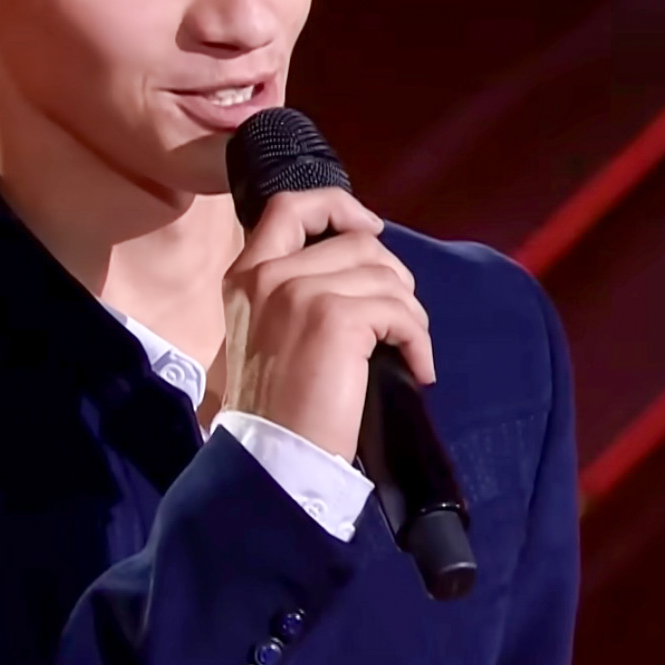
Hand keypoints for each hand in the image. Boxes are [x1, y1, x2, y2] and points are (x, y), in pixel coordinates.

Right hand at [222, 189, 434, 462]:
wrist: (274, 458)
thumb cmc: (280, 407)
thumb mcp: (271, 332)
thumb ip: (298, 289)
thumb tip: (363, 256)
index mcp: (246, 275)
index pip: (290, 206)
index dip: (338, 206)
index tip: (369, 229)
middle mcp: (268, 275)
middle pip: (358, 243)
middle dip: (393, 279)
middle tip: (396, 324)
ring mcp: (299, 292)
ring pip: (387, 276)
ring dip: (410, 316)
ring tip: (404, 352)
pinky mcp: (335, 318)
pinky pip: (400, 311)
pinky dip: (418, 341)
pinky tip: (416, 369)